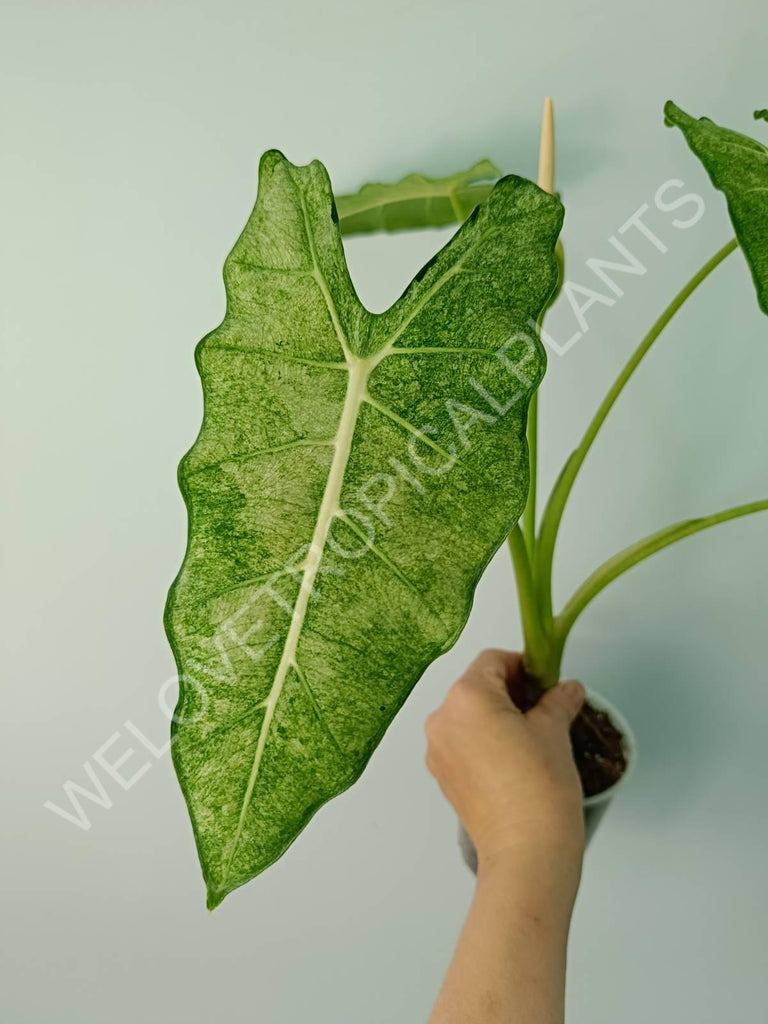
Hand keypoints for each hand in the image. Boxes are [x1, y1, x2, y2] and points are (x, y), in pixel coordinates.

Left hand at [425, 649, 585, 871]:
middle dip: (510, 692)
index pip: (493, 660)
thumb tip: (566, 690)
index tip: (546, 682)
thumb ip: (558, 700)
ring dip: (497, 717)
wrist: (526, 852)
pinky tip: (515, 761)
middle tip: (544, 709)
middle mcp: (442, 718)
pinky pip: (462, 744)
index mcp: (466, 696)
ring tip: (532, 739)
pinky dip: (485, 743)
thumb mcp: (555, 731)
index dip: (524, 666)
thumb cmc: (540, 788)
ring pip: (468, 716)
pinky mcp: (442, 776)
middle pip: (477, 686)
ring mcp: (438, 749)